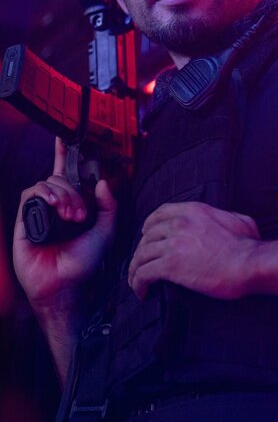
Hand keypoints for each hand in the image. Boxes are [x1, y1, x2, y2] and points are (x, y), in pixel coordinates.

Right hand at [13, 138, 117, 313]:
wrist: (64, 285)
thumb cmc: (84, 263)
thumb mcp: (106, 232)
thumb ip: (110, 207)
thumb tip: (103, 182)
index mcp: (73, 205)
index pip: (67, 174)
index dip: (65, 154)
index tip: (65, 137)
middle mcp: (55, 205)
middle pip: (61, 178)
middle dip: (73, 192)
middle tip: (79, 214)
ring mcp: (39, 211)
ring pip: (48, 183)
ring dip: (62, 195)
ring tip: (70, 216)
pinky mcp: (24, 217)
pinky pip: (31, 193)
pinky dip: (44, 194)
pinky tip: (53, 206)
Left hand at [128, 201, 260, 299]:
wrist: (249, 264)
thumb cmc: (249, 246)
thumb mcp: (241, 221)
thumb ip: (227, 216)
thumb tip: (228, 219)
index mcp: (194, 211)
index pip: (160, 213)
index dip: (149, 225)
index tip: (146, 235)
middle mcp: (179, 224)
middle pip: (148, 236)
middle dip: (141, 251)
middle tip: (142, 263)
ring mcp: (173, 244)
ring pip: (141, 255)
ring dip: (135, 269)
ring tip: (136, 281)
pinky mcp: (170, 266)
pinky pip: (144, 274)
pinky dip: (138, 283)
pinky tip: (142, 292)